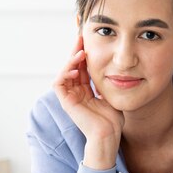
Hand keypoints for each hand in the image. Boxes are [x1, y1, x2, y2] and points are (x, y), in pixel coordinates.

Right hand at [54, 36, 123, 168]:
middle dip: (76, 51)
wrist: (109, 135)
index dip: (84, 54)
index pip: (82, 67)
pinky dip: (65, 74)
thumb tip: (113, 67)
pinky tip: (76, 69)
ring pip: (64, 72)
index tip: (89, 41)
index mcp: (86, 91)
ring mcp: (70, 97)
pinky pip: (58, 84)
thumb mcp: (111, 95)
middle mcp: (76, 92)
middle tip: (81, 37)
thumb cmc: (113, 120)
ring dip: (71, 61)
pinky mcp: (66, 103)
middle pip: (72, 67)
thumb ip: (107, 82)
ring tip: (81, 53)